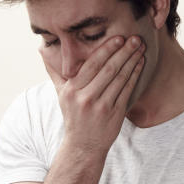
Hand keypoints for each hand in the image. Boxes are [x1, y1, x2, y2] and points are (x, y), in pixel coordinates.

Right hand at [40, 35, 145, 152]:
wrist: (83, 145)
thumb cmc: (74, 116)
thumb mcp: (61, 95)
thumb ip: (55, 72)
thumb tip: (43, 51)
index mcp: (72, 90)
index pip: (91, 65)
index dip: (106, 50)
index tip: (118, 37)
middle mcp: (85, 98)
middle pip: (108, 69)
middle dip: (123, 52)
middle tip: (135, 38)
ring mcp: (101, 107)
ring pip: (119, 78)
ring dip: (132, 61)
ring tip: (141, 48)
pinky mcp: (114, 114)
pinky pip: (126, 90)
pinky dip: (134, 75)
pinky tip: (140, 64)